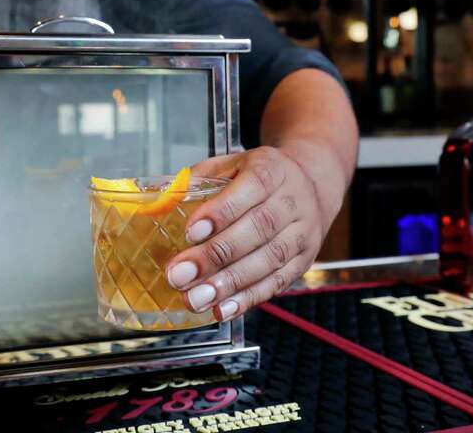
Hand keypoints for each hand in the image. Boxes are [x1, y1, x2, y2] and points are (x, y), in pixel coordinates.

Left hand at [164, 146, 325, 321]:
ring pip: (269, 260)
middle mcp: (292, 200)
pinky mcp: (303, 260)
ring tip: (196, 298)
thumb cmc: (260, 177)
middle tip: (181, 275)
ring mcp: (302, 233)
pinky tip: (223, 309)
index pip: (251, 187)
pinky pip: (278, 283)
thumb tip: (161, 201)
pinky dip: (249, 299)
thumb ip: (198, 180)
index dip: (221, 212)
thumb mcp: (231, 165)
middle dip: (216, 256)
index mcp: (271, 169)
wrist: (311, 185)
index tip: (191, 232)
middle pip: (258, 229)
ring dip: (230, 284)